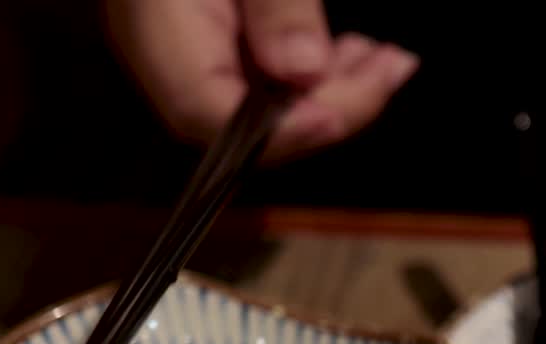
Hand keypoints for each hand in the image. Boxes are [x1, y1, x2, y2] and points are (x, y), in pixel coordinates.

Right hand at [104, 0, 418, 161]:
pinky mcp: (219, 32)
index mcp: (154, 20)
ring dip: (335, 90)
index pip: (203, 108)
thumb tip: (302, 69)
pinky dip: (318, 73)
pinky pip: (266, 75)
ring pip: (263, 102)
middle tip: (391, 71)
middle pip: (241, 117)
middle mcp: (162, 43)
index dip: (276, 129)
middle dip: (328, 105)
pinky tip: (359, 54)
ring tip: (389, 62)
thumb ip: (276, 3)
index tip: (335, 117)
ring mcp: (190, 41)